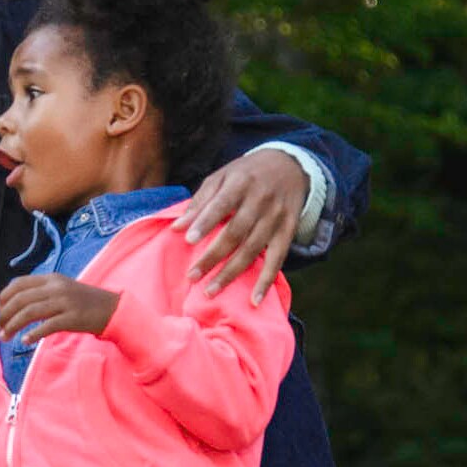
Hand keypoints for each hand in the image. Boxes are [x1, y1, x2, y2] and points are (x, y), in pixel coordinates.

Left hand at [0, 273, 119, 347]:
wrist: (112, 309)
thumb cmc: (83, 302)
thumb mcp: (62, 289)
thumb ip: (41, 292)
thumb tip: (14, 303)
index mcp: (51, 279)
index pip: (19, 283)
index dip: (4, 297)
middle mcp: (56, 288)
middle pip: (21, 299)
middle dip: (5, 315)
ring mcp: (64, 302)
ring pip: (30, 312)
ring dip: (13, 326)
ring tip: (5, 337)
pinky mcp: (72, 318)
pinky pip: (47, 326)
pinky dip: (33, 334)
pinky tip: (25, 341)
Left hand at [168, 151, 309, 303]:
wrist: (290, 166)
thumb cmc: (246, 174)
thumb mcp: (222, 176)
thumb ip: (200, 201)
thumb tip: (177, 227)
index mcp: (241, 183)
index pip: (222, 204)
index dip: (205, 222)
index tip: (188, 239)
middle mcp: (261, 201)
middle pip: (235, 232)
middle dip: (213, 256)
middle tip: (192, 276)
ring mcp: (276, 218)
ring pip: (252, 250)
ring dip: (231, 273)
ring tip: (210, 291)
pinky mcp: (288, 231)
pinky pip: (277, 259)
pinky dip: (266, 281)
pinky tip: (254, 300)